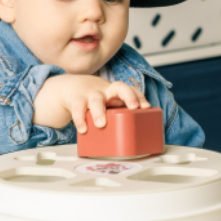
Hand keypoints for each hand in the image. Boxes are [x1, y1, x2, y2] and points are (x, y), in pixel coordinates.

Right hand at [34, 74, 149, 131]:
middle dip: (128, 96)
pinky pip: (78, 108)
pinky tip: (83, 129)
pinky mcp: (77, 99)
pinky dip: (80, 119)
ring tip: (101, 124)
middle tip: (134, 107)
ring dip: (99, 112)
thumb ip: (121, 112)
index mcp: (117, 91)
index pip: (132, 90)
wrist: (74, 86)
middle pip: (119, 88)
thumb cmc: (99, 97)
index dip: (140, 97)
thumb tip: (137, 134)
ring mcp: (92, 94)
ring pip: (96, 100)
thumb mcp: (111, 101)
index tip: (146, 106)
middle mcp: (106, 90)